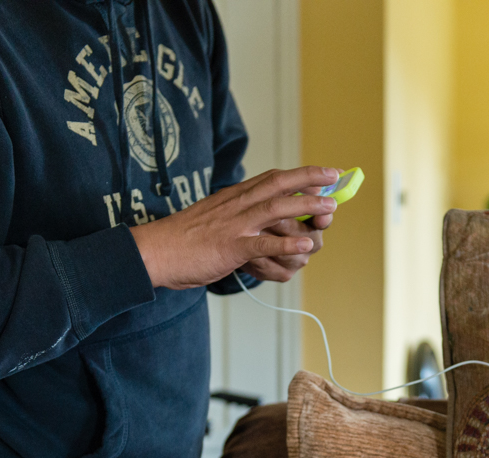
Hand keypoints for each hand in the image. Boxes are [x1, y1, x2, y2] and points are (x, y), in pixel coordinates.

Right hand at [128, 166, 338, 288]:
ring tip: (330, 209)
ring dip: (306, 207)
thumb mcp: (211, 219)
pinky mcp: (230, 248)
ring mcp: (234, 225)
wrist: (153, 252)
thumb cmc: (182, 240)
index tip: (323, 174)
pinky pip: (263, 243)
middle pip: (278, 184)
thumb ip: (235, 217)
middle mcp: (236, 205)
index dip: (300, 174)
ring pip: (276, 209)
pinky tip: (305, 245)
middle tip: (335, 179)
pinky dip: (286, 243)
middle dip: (310, 179)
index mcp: (233, 197)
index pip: (271, 178)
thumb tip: (256, 221)